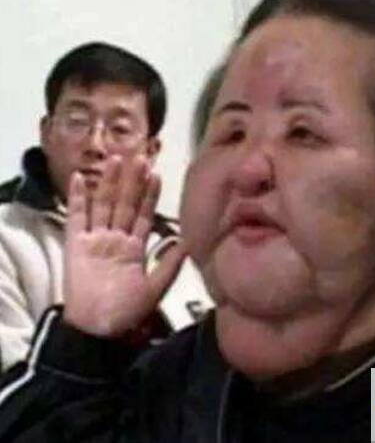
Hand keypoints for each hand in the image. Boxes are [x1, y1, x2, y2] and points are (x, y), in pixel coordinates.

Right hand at [63, 156, 186, 337]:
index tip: (156, 173)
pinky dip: (76, 197)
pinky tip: (78, 177)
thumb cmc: (126, 312)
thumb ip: (170, 264)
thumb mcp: (155, 288)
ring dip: (108, 182)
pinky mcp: (75, 244)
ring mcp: (95, 239)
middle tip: (139, 156)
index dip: (149, 194)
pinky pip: (75, 217)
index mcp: (134, 247)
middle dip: (132, 181)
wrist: (98, 328)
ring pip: (103, 204)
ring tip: (116, 159)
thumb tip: (188, 242)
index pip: (143, 214)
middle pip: (124, 203)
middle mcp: (116, 239)